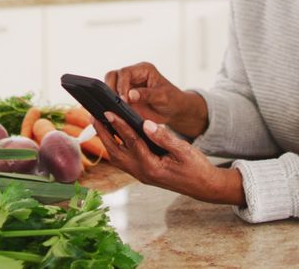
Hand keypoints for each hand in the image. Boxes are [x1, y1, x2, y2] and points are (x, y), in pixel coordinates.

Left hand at [92, 113, 245, 206]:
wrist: (204, 186)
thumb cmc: (197, 168)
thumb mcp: (183, 150)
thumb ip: (164, 137)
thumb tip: (146, 124)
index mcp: (152, 167)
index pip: (131, 142)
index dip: (119, 125)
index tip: (109, 112)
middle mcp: (143, 173)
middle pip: (116, 152)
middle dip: (103, 134)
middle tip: (93, 116)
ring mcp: (142, 175)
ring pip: (117, 158)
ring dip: (107, 141)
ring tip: (99, 124)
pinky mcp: (144, 174)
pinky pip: (124, 161)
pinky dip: (116, 148)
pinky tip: (113, 137)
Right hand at [105, 62, 207, 138]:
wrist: (173, 110)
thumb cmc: (172, 100)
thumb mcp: (163, 97)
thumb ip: (147, 95)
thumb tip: (130, 95)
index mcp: (143, 69)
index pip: (125, 72)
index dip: (121, 85)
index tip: (123, 100)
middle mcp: (132, 75)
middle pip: (112, 76)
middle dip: (111, 90)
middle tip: (116, 105)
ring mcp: (126, 86)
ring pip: (108, 86)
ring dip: (109, 98)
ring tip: (114, 110)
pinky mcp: (123, 97)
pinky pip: (111, 99)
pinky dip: (110, 105)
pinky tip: (113, 114)